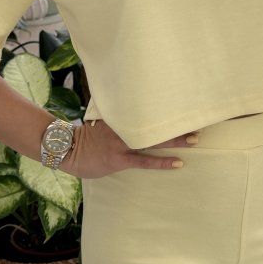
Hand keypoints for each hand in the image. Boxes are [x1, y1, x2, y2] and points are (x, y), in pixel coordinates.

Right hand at [59, 119, 200, 178]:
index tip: (182, 100)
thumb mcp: (101, 123)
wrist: (66, 150)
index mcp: (120, 117)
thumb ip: (118, 119)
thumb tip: (131, 113)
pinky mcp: (120, 159)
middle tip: (196, 118)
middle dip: (175, 120)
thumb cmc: (84, 139)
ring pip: (153, 140)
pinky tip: (178, 162)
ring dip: (175, 139)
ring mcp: (122, 143)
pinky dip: (162, 162)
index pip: (147, 109)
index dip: (165, 106)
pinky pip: (145, 161)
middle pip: (154, 122)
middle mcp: (124, 128)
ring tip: (194, 138)